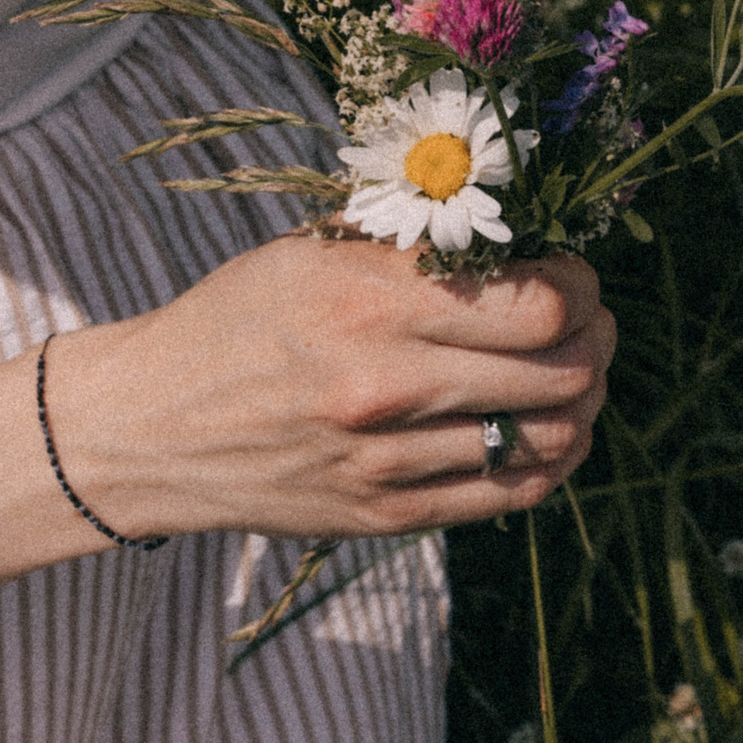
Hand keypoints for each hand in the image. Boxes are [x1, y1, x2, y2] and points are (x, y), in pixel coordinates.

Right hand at [47, 234, 613, 539]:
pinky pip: (509, 494)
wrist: (146, 427)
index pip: (539, 303)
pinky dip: (549, 460)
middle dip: (596, 342)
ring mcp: (386, 459)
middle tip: (588, 325)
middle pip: (562, 372)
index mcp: (369, 299)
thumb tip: (516, 227)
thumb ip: (412, 244)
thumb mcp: (310, 252)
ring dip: (584, 405)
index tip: (570, 275)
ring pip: (550, 439)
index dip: (581, 286)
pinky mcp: (384, 514)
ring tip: (573, 379)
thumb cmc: (236, 321)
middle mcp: (384, 382)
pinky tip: (543, 432)